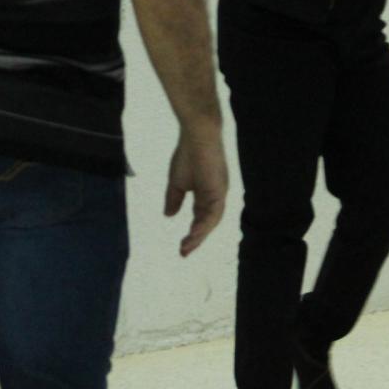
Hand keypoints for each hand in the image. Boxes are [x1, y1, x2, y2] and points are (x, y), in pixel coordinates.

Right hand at [164, 132, 227, 256]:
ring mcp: (220, 193)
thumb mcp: (177, 182)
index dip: (193, 232)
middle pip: (208, 222)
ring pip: (212, 221)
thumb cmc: (187, 154)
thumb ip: (174, 199)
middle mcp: (216, 196)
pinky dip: (204, 226)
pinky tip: (193, 235)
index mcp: (207, 193)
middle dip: (196, 238)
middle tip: (183, 252)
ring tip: (186, 248)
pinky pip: (214, 214)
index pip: (201, 217)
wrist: (196, 136)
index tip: (181, 247)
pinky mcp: (220, 190)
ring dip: (199, 236)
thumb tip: (168, 216)